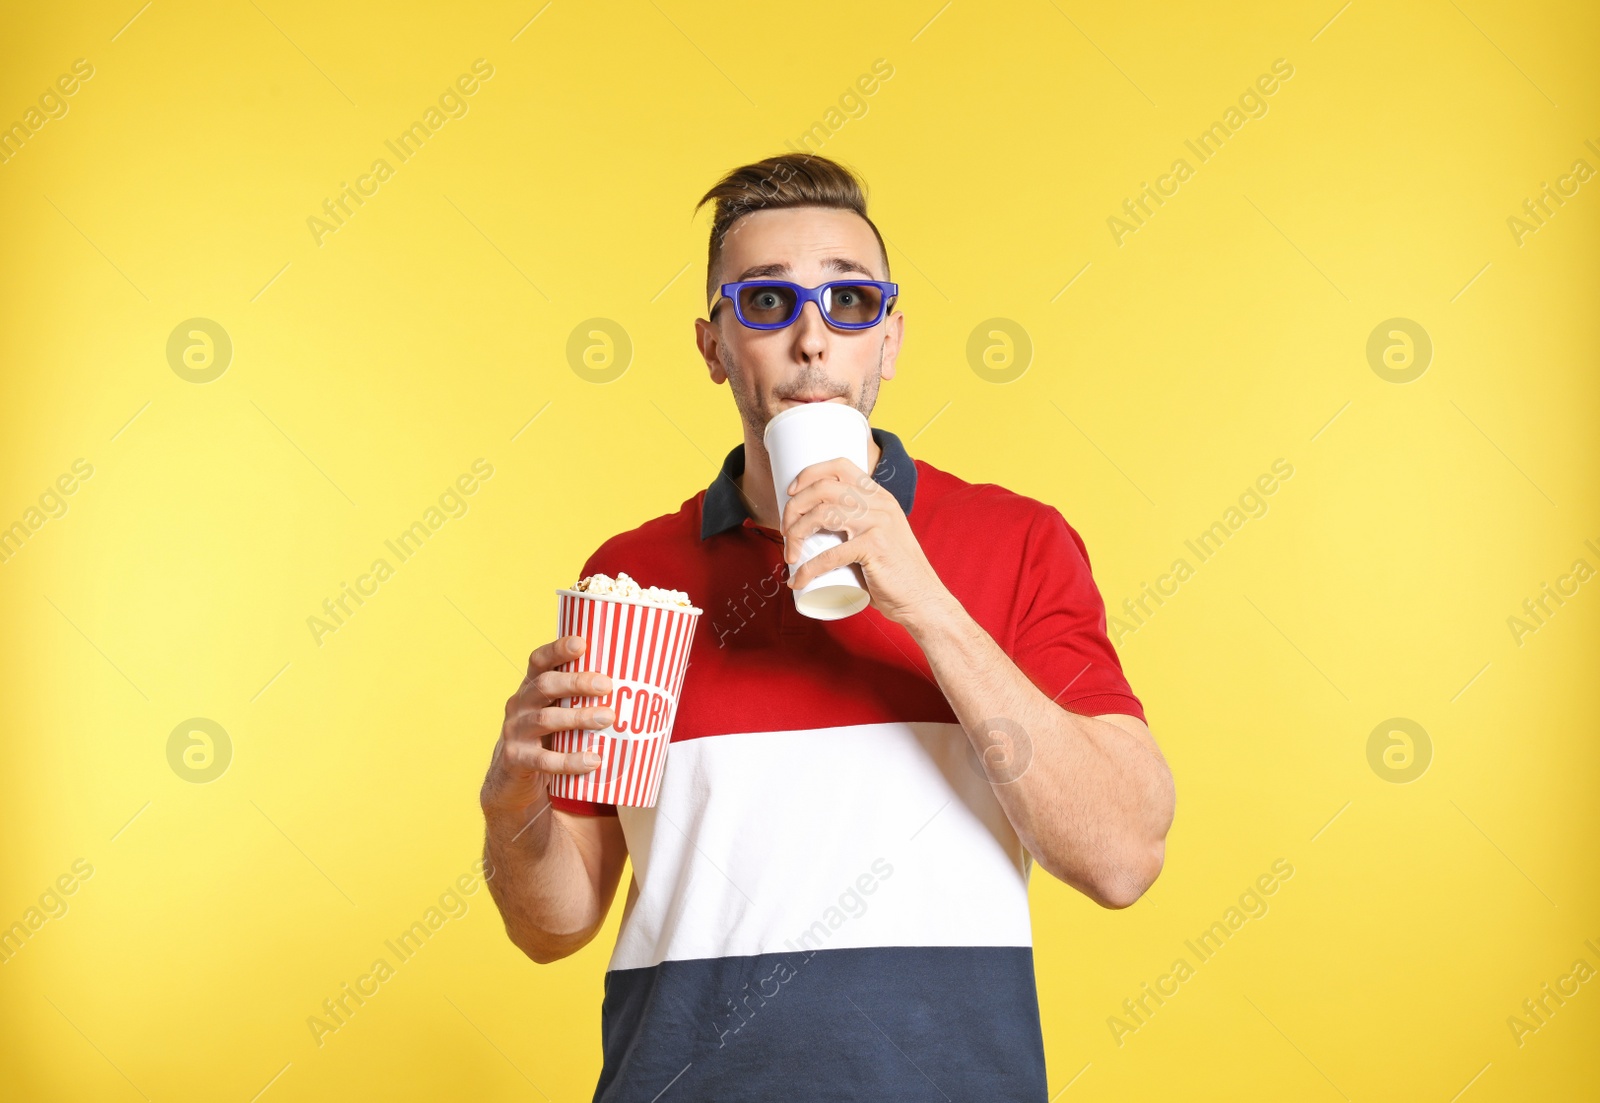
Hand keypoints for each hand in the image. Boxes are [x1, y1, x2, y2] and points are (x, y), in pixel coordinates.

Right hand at [480, 635, 614, 819]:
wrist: (512, 780)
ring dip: (579, 717)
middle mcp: (519, 704)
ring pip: (546, 719)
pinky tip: (593, 760)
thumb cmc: (546, 739)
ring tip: (608, 718)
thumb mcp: (556, 712)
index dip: (557, 650)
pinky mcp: (517, 759)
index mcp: (531, 687)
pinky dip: (570, 760)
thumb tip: (633, 685)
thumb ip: (579, 699)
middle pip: (545, 685)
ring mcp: (515, 731)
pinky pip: (544, 760)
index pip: (539, 661)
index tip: (581, 643)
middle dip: (576, 682)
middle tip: (607, 685)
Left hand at [780, 457, 950, 628]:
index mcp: (879, 496)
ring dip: (795, 533)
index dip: (810, 473)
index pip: (840, 466)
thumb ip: (855, 526)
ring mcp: (878, 523)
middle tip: (785, 531)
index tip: (791, 492)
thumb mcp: (878, 537)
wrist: (922, 599)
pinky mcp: (875, 547)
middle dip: (794, 507)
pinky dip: (807, 569)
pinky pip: (830, 554)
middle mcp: (879, 503)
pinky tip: (798, 579)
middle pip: (823, 488)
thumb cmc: (893, 573)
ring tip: (789, 554)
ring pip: (821, 514)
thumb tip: (813, 527)